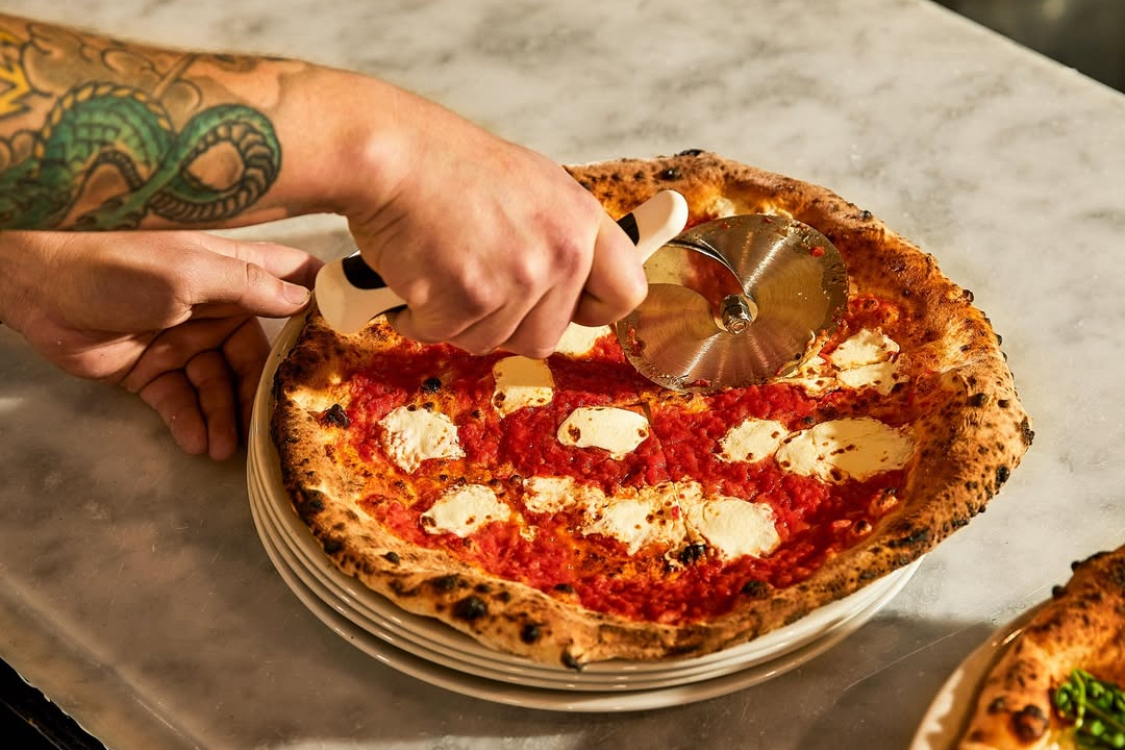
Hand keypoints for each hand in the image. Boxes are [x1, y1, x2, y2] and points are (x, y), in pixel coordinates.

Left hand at [0, 231, 320, 459]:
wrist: (39, 285)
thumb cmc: (121, 263)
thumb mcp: (193, 273)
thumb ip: (251, 288)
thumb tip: (306, 299)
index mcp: (233, 275)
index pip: (292, 282)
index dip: (322, 304)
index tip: (353, 336)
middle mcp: (217, 309)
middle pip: (257, 356)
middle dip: (265, 392)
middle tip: (282, 426)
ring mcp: (184, 342)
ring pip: (219, 387)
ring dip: (224, 419)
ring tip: (226, 451)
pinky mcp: (151, 372)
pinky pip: (181, 402)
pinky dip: (189, 424)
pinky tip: (198, 445)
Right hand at [345, 92, 647, 357]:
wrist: (390, 155)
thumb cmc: (446, 165)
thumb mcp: (529, 185)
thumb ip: (556, 235)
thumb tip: (567, 282)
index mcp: (580, 222)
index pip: (626, 292)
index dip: (594, 310)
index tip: (571, 308)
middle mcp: (560, 253)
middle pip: (546, 337)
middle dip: (506, 323)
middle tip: (474, 281)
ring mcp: (517, 278)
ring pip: (491, 341)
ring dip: (458, 318)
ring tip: (439, 266)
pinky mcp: (469, 298)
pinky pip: (444, 335)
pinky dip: (419, 316)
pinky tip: (413, 273)